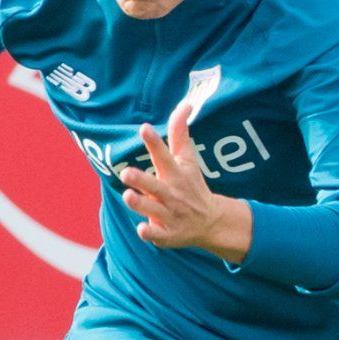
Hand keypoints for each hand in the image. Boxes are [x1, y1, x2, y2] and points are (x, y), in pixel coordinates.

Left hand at [115, 120, 252, 262]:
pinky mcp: (169, 234)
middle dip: (141, 180)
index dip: (155, 142)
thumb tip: (185, 104)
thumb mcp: (188, 160)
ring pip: (153, 209)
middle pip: (155, 185)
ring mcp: (171, 214)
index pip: (164, 156)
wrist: (212, 222)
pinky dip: (150, 233)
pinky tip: (142, 229)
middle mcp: (173, 193)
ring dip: (141, 204)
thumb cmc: (191, 185)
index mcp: (175, 174)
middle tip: (126, 173)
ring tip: (128, 196)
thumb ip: (180, 133)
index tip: (145, 128)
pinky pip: (157, 235)